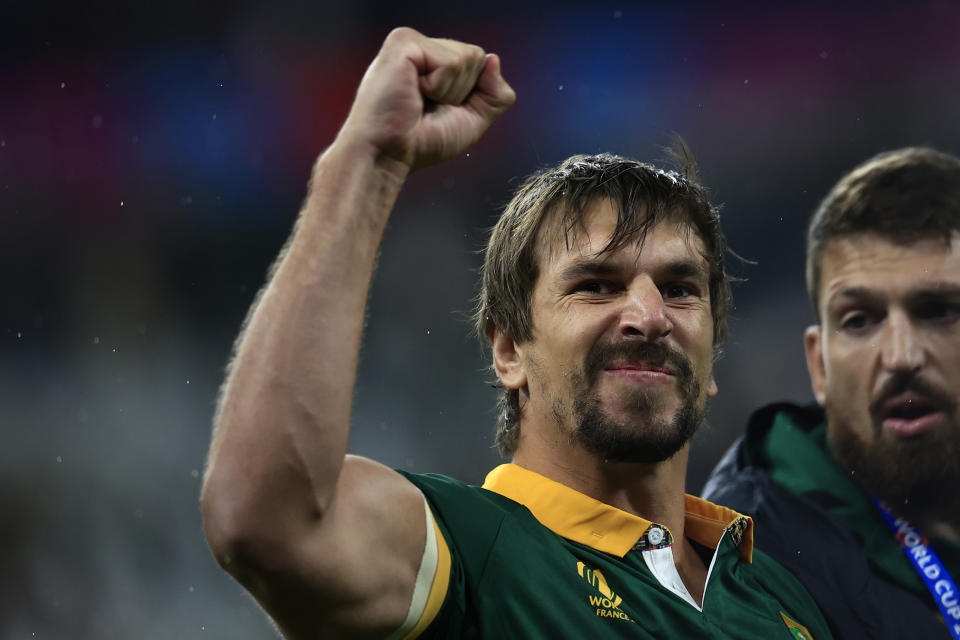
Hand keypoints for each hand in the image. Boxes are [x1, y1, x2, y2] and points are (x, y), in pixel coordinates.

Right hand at [337, 27, 515, 172]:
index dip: (471, 94)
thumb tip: (493, 59)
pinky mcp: (404, 42)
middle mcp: (423, 48)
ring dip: (449, 92)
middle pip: (477, 57)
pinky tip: (413, 93)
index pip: (480, 63)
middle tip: (427, 107)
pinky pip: (452, 62)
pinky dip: (439, 87)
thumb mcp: (472, 120)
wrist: (388, 155)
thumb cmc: (421, 142)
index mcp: (434, 62)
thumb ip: (494, 93)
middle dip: (462, 93)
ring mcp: (412, 41)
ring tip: (419, 101)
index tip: (440, 111)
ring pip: (467, 58)